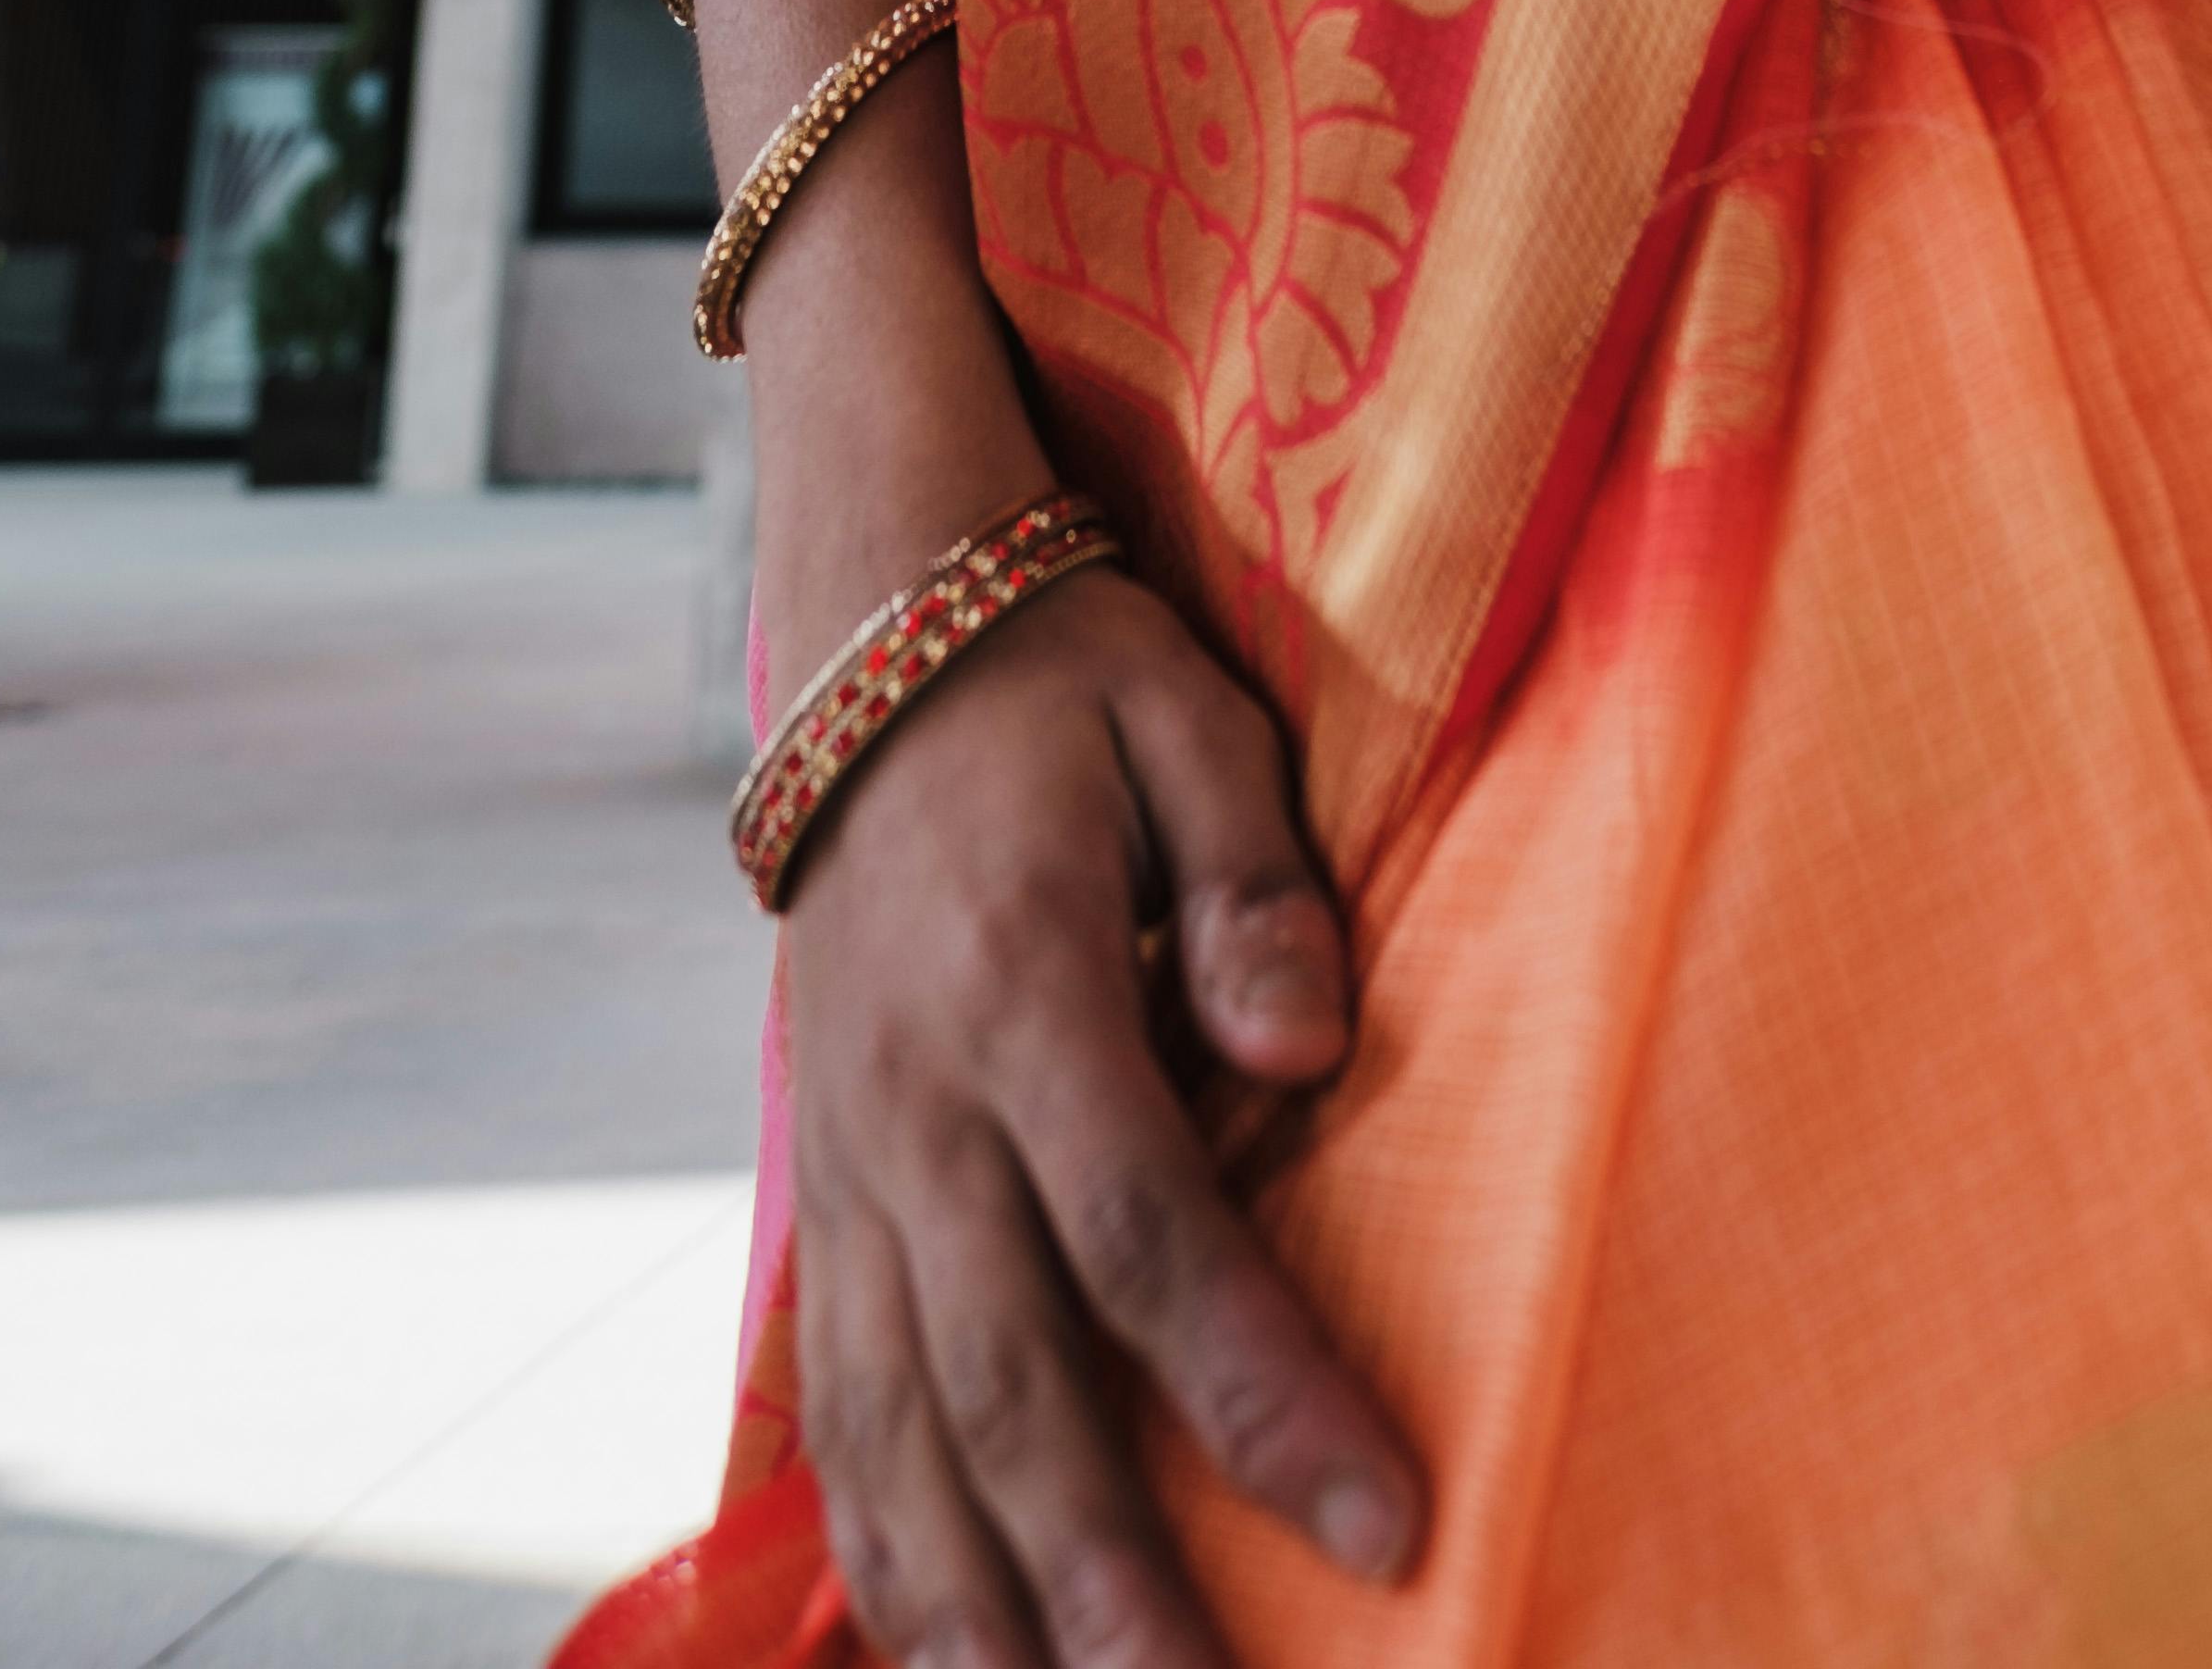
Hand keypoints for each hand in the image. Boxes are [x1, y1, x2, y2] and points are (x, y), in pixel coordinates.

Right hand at [782, 557, 1423, 1666]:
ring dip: (976, 1606)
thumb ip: (1253, 882)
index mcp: (1027, 993)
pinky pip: (835, 1406)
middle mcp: (919, 1111)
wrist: (866, 643)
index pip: (1152, 1232)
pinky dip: (877, 1545)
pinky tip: (939, 1653)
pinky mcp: (823, 1196)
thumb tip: (1318, 1040)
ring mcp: (853, 1169)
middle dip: (1113, 1573)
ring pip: (900, 1432)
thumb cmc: (1064, 687)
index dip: (1263, 1390)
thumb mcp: (1183, 722)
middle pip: (1014, 1383)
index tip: (1387, 1521)